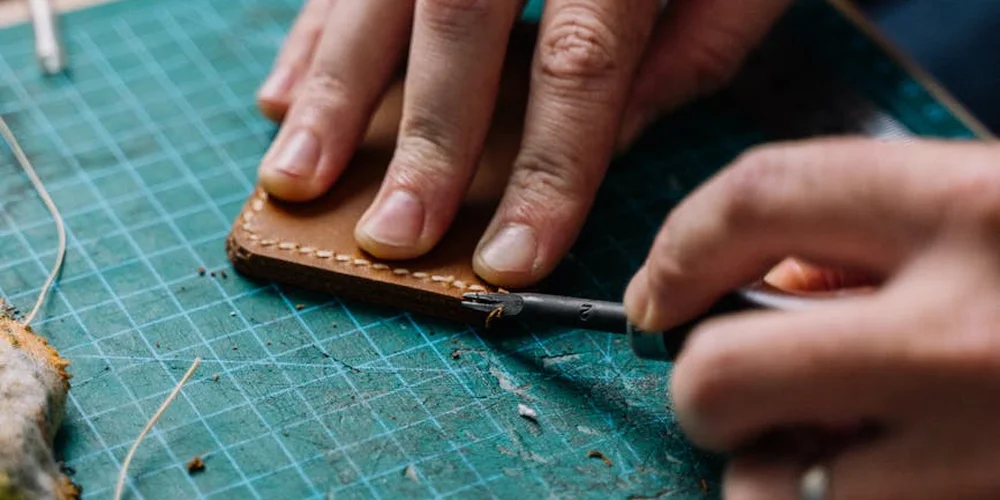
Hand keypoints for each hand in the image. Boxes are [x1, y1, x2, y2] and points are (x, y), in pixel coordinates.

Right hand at [254, 0, 790, 286]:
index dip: (545, 170)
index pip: (578, 64)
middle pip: (459, 29)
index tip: (512, 260)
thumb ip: (689, 48)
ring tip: (293, 180)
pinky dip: (312, 35)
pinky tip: (282, 97)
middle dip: (425, 143)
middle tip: (391, 239)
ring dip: (330, 93)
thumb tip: (611, 136)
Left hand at [624, 137, 999, 498]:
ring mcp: (978, 442)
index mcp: (970, 208)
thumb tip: (747, 290)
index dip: (677, 249)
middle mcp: (965, 327)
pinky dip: (823, 498)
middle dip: (699, 386)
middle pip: (720, 370)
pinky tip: (877, 474)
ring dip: (766, 470)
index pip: (758, 199)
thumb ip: (869, 234)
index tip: (652, 297)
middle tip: (725, 389)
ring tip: (821, 444)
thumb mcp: (988, 213)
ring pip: (765, 489)